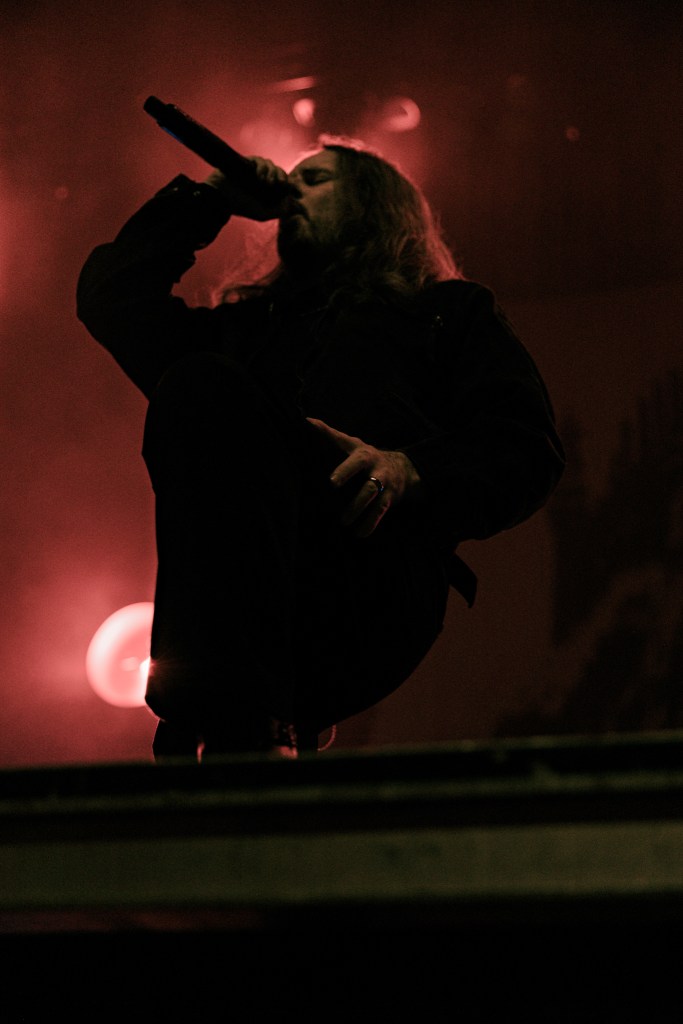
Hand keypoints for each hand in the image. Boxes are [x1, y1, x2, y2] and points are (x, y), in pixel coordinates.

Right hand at [204, 157, 288, 221]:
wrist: (220, 196)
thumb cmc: (240, 207)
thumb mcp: (262, 214)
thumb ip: (279, 210)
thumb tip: (290, 199)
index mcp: (267, 191)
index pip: (282, 182)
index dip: (286, 182)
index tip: (285, 186)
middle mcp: (261, 180)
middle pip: (279, 171)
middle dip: (281, 176)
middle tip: (279, 183)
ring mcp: (254, 170)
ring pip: (271, 164)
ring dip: (272, 172)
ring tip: (266, 182)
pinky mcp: (247, 162)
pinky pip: (260, 160)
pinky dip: (262, 168)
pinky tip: (258, 177)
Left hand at [307, 417, 422, 537]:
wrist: (402, 467)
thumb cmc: (367, 455)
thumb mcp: (351, 443)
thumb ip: (330, 434)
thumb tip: (306, 421)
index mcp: (364, 456)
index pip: (355, 462)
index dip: (345, 472)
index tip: (332, 483)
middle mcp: (377, 471)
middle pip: (369, 486)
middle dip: (357, 499)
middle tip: (341, 515)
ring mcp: (384, 486)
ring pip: (375, 502)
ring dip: (361, 513)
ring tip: (344, 523)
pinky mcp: (389, 499)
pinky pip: (380, 513)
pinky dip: (370, 524)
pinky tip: (360, 534)